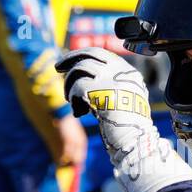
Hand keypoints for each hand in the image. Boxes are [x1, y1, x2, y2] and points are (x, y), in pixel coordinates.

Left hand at [56, 46, 191, 191]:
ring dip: (69, 86)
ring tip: (71, 100)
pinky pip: (75, 88)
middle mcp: (117, 70)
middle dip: (69, 59)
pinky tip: (79, 113)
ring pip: (78, 70)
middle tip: (57, 67)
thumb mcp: (128, 99)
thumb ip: (113, 86)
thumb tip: (86, 79)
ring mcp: (106, 78)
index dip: (84, 55)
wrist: (134, 137)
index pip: (101, 54)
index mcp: (127, 71)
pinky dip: (73, 100)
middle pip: (88, 54)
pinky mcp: (95, 89)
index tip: (71, 61)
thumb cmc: (131, 125)